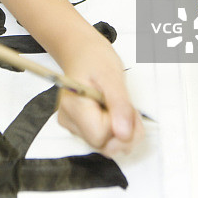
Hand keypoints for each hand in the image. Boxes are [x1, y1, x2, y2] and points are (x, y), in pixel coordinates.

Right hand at [57, 38, 143, 156]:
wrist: (81, 51)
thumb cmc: (93, 58)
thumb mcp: (111, 76)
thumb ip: (119, 105)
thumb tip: (124, 134)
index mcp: (74, 106)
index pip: (100, 136)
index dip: (119, 127)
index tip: (126, 107)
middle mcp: (69, 120)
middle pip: (103, 146)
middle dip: (124, 132)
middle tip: (128, 107)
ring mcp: (74, 126)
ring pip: (105, 145)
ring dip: (122, 131)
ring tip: (120, 106)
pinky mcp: (81, 128)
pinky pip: (103, 139)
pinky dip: (115, 129)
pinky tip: (114, 111)